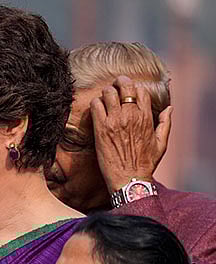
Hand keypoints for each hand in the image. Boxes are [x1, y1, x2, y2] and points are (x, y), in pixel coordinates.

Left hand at [89, 75, 171, 192]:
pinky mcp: (101, 129)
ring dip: (105, 93)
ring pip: (108, 93)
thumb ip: (165, 123)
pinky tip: (96, 110)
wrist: (129, 179)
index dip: (133, 89)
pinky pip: (96, 106)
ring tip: (103, 99)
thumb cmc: (145, 164)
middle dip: (119, 84)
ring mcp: (116, 121)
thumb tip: (169, 108)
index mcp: (146, 117)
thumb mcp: (161, 143)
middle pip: (125, 87)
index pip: (141, 91)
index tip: (127, 93)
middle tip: (114, 87)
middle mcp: (132, 116)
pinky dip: (95, 104)